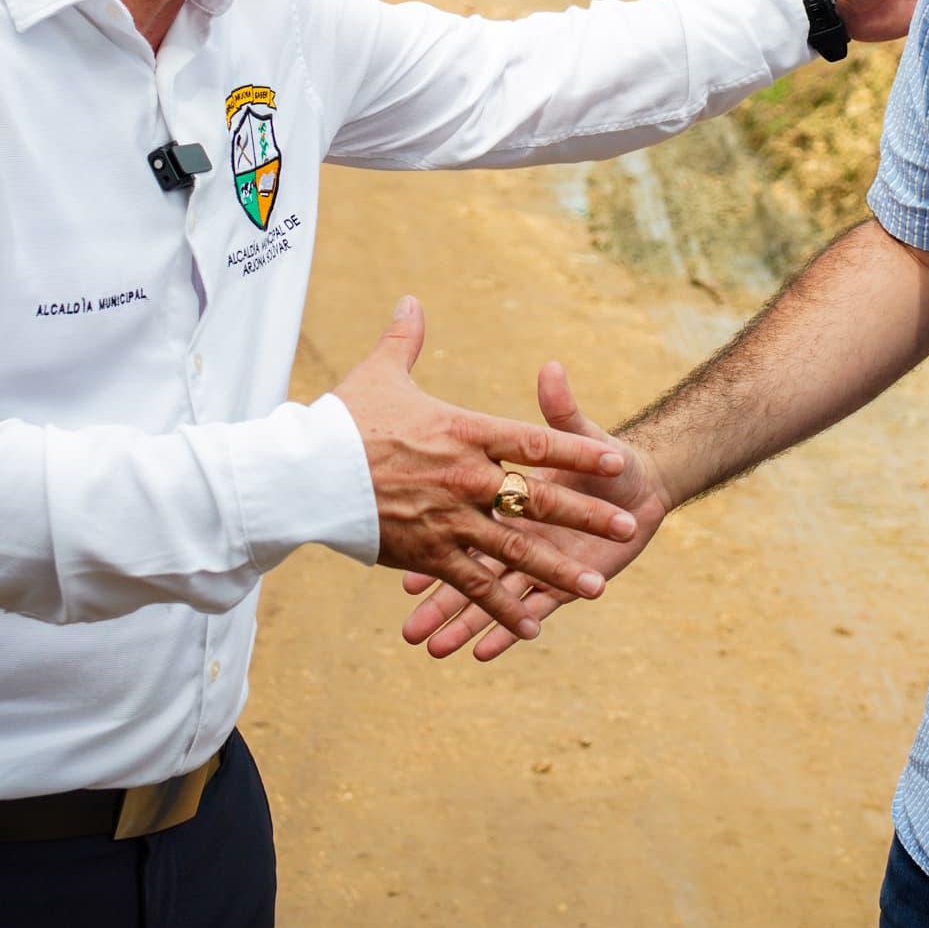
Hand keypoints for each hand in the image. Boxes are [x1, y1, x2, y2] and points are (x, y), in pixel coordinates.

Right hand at [332, 298, 639, 642]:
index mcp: (464, 432)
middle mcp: (465, 478)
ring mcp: (448, 521)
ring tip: (597, 587)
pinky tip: (534, 627)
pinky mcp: (426, 554)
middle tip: (627, 528)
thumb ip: (405, 340)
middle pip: (538, 500)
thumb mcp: (380, 374)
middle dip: (586, 516)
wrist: (301, 471)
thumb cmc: (342, 419)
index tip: (617, 460)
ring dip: (558, 570)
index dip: (579, 452)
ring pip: (515, 550)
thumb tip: (411, 300)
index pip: (536, 442)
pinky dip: (504, 608)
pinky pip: (474, 585)